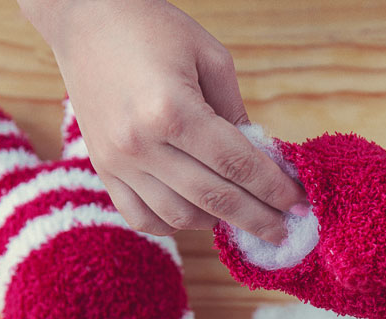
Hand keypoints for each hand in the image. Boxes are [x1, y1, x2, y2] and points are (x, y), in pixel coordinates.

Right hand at [19, 0, 307, 243]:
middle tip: (284, 230)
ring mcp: (117, 162)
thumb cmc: (152, 28)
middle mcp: (141, 144)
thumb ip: (236, 113)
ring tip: (244, 217)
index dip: (274, 189)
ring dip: (218, 223)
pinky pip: (141, 218)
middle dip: (257, 219)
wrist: (86, 21)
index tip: (299, 204)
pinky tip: (199, 216)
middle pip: (214, 199)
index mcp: (172, 110)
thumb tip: (262, 161)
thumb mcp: (210, 58)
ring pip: (179, 217)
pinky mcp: (103, 169)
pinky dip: (174, 225)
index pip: (236, 164)